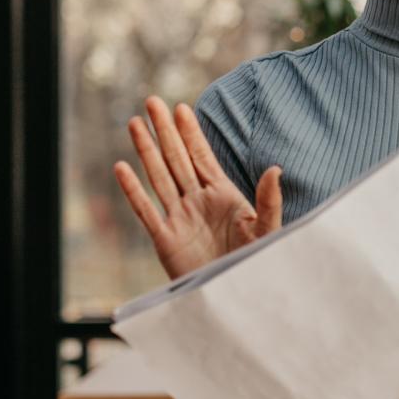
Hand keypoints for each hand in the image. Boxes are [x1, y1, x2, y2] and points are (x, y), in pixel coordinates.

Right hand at [112, 96, 283, 279]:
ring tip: (135, 123)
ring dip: (147, 150)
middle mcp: (197, 201)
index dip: (191, 133)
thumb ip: (269, 200)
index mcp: (223, 195)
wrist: (236, 296)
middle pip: (177, 159)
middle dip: (165, 130)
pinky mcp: (165, 239)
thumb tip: (276, 168)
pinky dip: (133, 190)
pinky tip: (121, 168)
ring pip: (159, 176)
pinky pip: (146, 210)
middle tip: (152, 101)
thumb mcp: (267, 230)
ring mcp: (179, 218)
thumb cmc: (255, 263)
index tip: (182, 107)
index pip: (202, 156)